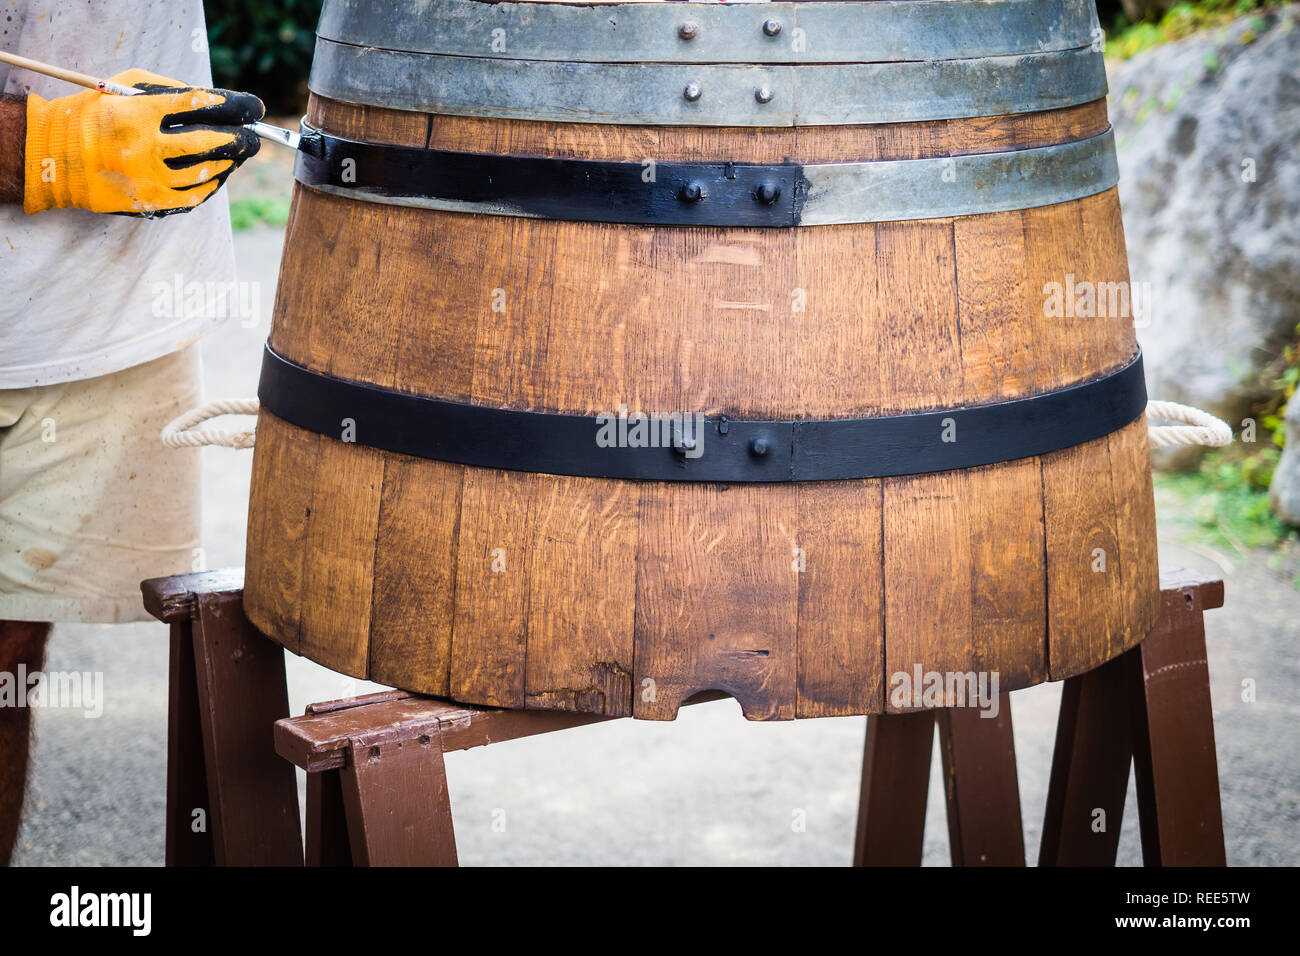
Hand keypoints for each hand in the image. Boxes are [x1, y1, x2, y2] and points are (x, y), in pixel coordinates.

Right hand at [23, 69, 263, 216]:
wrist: (55, 159)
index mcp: (135, 114)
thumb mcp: (122, 89)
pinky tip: (220, 176)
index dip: (230, 106)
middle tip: (254, 137)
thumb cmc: (94, 116)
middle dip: (240, 139)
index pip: (195, 105)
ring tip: (238, 154)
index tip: (252, 107)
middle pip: (209, 143)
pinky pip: (193, 198)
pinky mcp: (149, 204)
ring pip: (206, 173)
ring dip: (229, 163)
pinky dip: (212, 186)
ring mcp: (147, 180)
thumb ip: (167, 90)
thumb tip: (214, 101)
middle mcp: (142, 148)